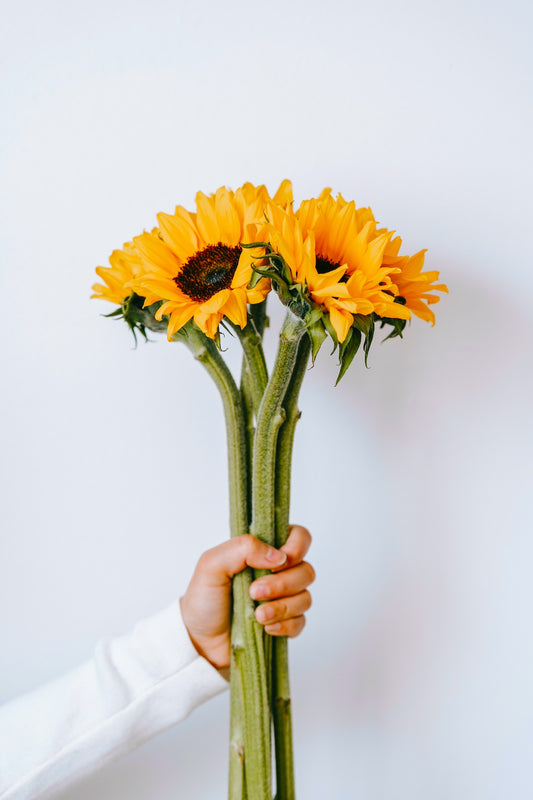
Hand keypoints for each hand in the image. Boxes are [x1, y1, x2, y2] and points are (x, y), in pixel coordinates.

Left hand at [180, 525, 313, 669]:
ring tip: (257, 615)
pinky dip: (285, 625)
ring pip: (305, 597)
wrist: (199, 641)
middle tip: (254, 592)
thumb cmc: (203, 599)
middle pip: (306, 570)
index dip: (296, 548)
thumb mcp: (212, 564)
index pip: (299, 537)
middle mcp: (277, 573)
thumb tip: (277, 556)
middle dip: (283, 583)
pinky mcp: (285, 624)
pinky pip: (300, 622)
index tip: (277, 562)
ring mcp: (283, 599)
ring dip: (282, 607)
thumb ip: (242, 548)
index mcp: (262, 551)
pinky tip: (265, 627)